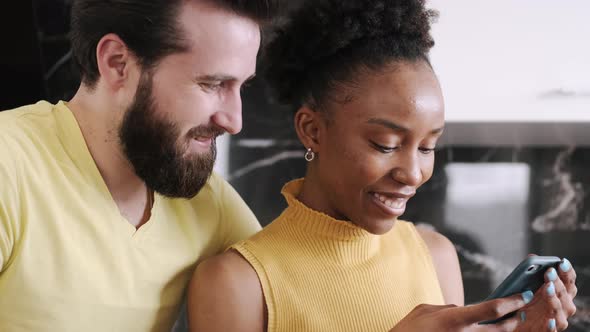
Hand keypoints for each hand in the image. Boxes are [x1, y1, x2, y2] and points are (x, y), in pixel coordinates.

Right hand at [389, 294, 526, 331]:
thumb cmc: (409, 329)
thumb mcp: (426, 310)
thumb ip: (448, 307)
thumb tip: (464, 309)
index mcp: (456, 319)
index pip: (493, 308)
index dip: (512, 301)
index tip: (522, 295)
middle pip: (504, 329)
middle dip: (516, 319)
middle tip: (520, 312)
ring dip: (506, 331)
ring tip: (509, 323)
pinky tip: (491, 329)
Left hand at [517, 258, 576, 330]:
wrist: (517, 323)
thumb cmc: (526, 302)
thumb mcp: (528, 285)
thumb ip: (532, 272)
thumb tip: (533, 256)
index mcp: (561, 292)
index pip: (569, 281)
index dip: (567, 271)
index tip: (561, 262)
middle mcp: (564, 306)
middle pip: (565, 293)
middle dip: (557, 282)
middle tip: (549, 272)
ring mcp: (558, 319)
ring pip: (559, 309)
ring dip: (553, 298)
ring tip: (547, 288)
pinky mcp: (547, 331)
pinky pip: (551, 330)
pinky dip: (551, 325)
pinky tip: (548, 320)